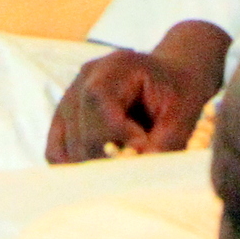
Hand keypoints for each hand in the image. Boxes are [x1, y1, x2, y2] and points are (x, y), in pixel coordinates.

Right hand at [46, 23, 229, 162]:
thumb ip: (165, 143)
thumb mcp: (183, 115)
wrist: (174, 77)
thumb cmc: (182, 93)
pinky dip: (74, 165)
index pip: (98, 102)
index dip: (116, 135)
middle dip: (108, 156)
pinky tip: (102, 167)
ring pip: (66, 144)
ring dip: (95, 163)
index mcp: (116, 66)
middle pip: (81, 129)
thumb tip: (137, 172)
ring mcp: (70, 95)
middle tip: (137, 164)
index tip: (143, 149)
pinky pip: (56, 149)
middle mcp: (86, 76)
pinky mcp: (65, 116)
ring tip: (125, 161)